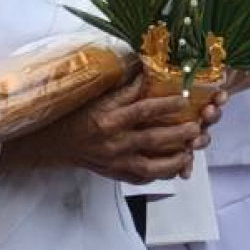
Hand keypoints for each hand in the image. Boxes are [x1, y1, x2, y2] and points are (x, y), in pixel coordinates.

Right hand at [18, 75, 211, 184]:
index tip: (185, 98)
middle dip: (180, 134)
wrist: (51, 143)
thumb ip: (126, 89)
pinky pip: (143, 178)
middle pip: (155, 139)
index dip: (167, 103)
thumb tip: (150, 70)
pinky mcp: (116, 175)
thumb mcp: (98, 97)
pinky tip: (174, 167)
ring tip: (191, 151)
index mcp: (108, 119)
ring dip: (176, 159)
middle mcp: (113, 143)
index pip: (144, 110)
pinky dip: (161, 174)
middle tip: (198, 127)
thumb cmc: (74, 115)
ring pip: (153, 166)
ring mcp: (116, 163)